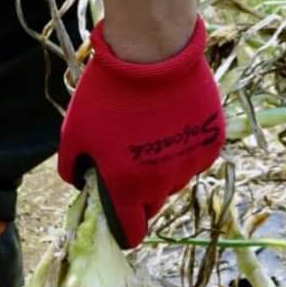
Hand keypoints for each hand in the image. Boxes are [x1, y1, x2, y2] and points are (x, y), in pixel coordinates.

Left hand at [56, 18, 223, 246]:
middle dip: (140, 196)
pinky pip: (195, 157)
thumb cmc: (107, 94)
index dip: (125, 232)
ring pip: (175, 180)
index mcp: (128, 186)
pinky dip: (184, 148)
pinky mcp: (212, 141)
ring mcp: (191, 162)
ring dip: (163, 170)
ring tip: (150, 136)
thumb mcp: (74, 132)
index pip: (132, 232)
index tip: (121, 226)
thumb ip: (73, 167)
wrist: (152, 54)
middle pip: (153, 205)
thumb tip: (81, 182)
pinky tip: (172, 123)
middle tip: (130, 166)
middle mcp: (163, 182)